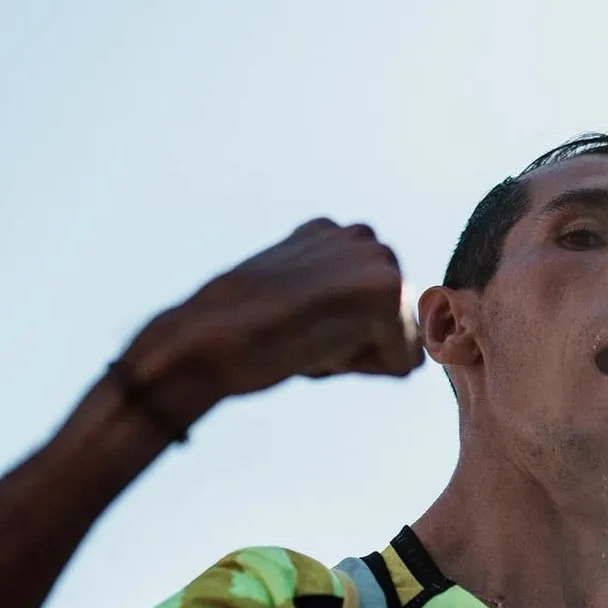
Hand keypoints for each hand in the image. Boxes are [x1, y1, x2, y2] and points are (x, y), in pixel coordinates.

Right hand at [123, 218, 424, 417]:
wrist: (205, 341)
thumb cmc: (235, 339)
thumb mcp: (292, 310)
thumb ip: (328, 306)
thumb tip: (355, 325)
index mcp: (335, 236)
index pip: (372, 316)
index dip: (334, 340)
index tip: (290, 326)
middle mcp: (363, 237)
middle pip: (395, 329)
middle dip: (354, 348)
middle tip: (298, 334)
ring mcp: (379, 260)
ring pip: (401, 346)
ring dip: (356, 358)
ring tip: (306, 337)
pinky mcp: (388, 293)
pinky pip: (402, 365)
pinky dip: (361, 370)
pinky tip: (316, 344)